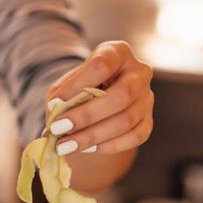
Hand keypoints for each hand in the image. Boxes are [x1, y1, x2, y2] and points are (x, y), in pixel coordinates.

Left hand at [45, 41, 153, 155]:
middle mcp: (139, 72)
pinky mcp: (148, 121)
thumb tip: (55, 114)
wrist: (96, 103)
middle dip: (86, 115)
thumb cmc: (79, 88)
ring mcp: (147, 97)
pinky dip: (108, 146)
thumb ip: (59, 96)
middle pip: (122, 95)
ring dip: (92, 136)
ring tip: (65, 146)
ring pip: (126, 120)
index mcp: (117, 53)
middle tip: (58, 129)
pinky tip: (86, 149)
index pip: (103, 64)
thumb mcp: (65, 85)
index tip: (54, 103)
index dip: (78, 84)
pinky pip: (134, 137)